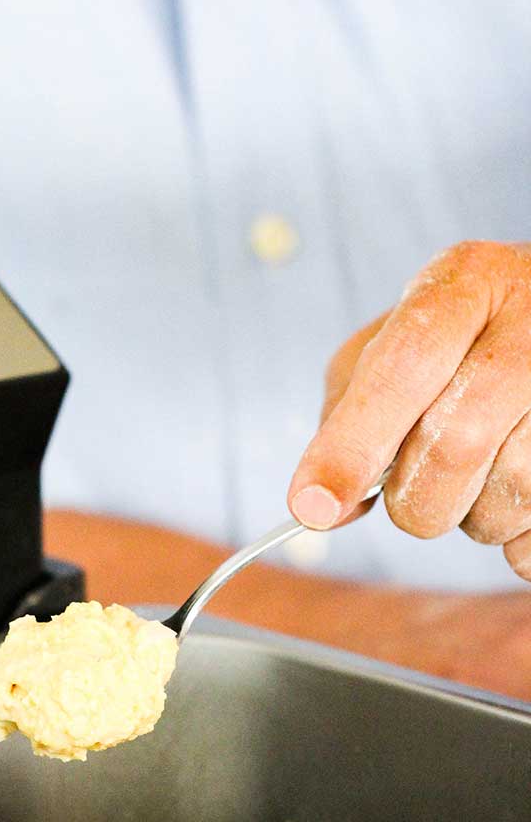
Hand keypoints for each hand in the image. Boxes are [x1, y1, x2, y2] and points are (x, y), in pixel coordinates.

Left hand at [287, 241, 530, 580]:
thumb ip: (345, 417)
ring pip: (509, 493)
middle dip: (415, 497)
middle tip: (415, 491)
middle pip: (455, 443)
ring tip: (483, 473)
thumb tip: (321, 506)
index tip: (311, 506)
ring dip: (475, 517)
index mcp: (468, 281)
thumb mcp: (395, 343)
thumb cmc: (463, 345)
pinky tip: (517, 498)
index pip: (404, 366)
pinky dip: (517, 540)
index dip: (352, 444)